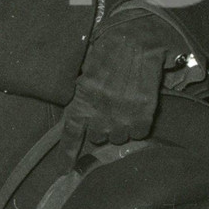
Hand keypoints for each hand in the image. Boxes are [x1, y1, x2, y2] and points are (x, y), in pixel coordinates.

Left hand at [61, 13, 179, 145]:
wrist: (136, 38)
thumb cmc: (109, 48)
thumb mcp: (86, 68)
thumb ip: (81, 91)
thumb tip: (76, 108)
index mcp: (81, 99)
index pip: (71, 133)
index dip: (67, 154)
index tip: (65, 170)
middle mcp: (100, 112)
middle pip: (97, 138)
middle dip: (100, 129)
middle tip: (106, 116)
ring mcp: (122, 115)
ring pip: (119, 138)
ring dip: (119, 129)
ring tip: (123, 113)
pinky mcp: (143, 113)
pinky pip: (139, 133)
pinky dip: (138, 126)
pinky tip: (138, 112)